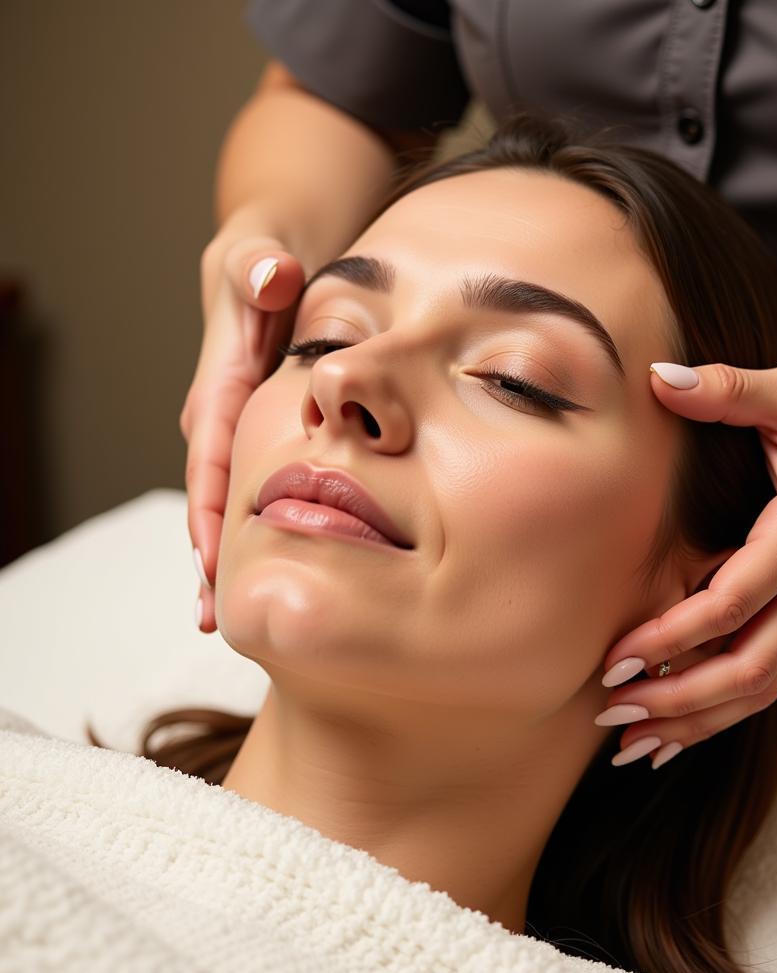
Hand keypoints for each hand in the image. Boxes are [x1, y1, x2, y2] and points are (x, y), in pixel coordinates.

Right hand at [181, 232, 304, 630]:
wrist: (269, 254)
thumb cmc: (268, 257)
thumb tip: (269, 279)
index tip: (217, 566)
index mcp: (220, 384)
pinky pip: (246, 486)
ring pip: (224, 499)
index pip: (210, 460)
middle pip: (209, 495)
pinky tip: (252, 568)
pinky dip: (247, 528)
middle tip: (218, 619)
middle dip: (210, 556)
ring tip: (225, 615)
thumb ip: (261, 267)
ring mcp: (233, 426)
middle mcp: (217, 413)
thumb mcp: (262, 251)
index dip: (212, 513)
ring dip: (222, 554)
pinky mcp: (253, 429)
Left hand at [596, 361, 776, 768]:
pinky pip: (769, 679)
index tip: (616, 659)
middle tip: (611, 713)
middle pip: (750, 670)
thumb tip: (657, 378)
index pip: (734, 603)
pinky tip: (677, 730)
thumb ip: (727, 389)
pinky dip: (722, 711)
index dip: (673, 638)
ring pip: (762, 690)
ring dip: (697, 721)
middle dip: (678, 700)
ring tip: (633, 745)